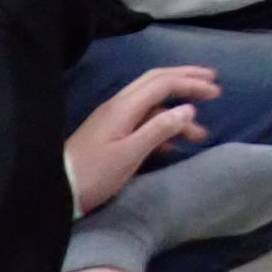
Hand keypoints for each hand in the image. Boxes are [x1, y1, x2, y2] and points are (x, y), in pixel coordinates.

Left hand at [64, 65, 216, 212]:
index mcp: (125, 106)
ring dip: (177, 111)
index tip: (216, 91)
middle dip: (186, 80)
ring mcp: (114, 118)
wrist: (56, 191)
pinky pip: (143, 120)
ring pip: (152, 104)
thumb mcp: (130, 154)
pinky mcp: (111, 133)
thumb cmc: (94, 174)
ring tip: (200, 133)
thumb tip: (188, 109)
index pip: (164, 83)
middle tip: (213, 83)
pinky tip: (173, 145)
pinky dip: (162, 125)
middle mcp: (120, 105)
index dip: (191, 83)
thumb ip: (160, 129)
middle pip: (157, 81)